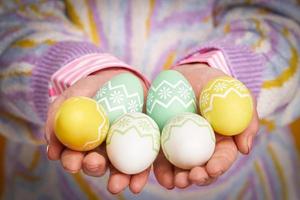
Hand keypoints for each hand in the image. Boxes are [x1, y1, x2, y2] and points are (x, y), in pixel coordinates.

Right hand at [45, 68, 149, 193]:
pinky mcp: (143, 147)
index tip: (71, 162)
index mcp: (83, 142)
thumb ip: (56, 118)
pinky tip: (136, 184)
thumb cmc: (93, 89)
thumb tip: (52, 151)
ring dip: (116, 179)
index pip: (75, 156)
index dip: (71, 161)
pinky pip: (142, 164)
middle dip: (93, 168)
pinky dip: (139, 176)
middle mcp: (102, 150)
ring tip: (116, 184)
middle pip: (97, 165)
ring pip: (118, 169)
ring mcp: (122, 149)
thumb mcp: (72, 97)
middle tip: (93, 163)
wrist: (121, 78)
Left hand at [153, 63, 258, 188]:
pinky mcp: (163, 141)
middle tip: (191, 177)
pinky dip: (161, 170)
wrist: (185, 74)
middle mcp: (201, 147)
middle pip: (202, 168)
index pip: (222, 157)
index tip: (212, 168)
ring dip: (179, 178)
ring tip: (174, 182)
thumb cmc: (213, 83)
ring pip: (181, 168)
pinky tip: (162, 176)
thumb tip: (245, 149)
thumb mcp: (235, 93)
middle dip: (198, 177)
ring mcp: (181, 146)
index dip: (219, 165)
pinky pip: (161, 158)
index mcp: (221, 140)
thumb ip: (246, 119)